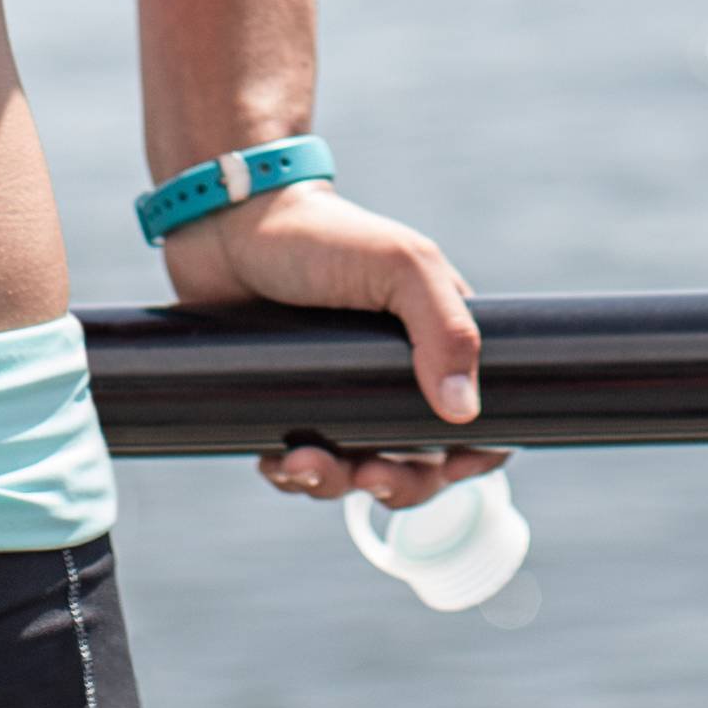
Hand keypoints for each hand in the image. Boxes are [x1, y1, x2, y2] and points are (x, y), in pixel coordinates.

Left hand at [164, 181, 508, 508]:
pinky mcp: (291, 403)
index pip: (478, 416)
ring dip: (335, 484)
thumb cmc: (324, 235)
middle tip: (368, 474)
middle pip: (418, 462)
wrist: (230, 223)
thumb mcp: (400, 265)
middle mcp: (394, 374)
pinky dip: (293, 475)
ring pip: (356, 471)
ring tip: (299, 463)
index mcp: (434, 342)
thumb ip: (445, 329)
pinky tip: (275, 460)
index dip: (476, 453)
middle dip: (397, 483)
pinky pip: (301, 466)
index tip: (453, 468)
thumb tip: (462, 412)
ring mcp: (340, 393)